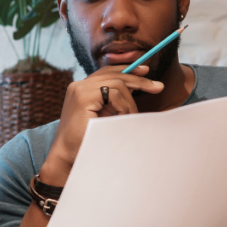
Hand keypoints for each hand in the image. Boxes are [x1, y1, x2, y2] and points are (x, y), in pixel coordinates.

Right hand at [38, 65, 164, 185]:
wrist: (69, 156)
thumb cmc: (87, 140)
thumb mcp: (103, 115)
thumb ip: (112, 101)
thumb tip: (134, 89)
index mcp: (81, 89)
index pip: (107, 72)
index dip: (127, 70)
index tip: (145, 72)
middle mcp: (78, 86)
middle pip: (114, 74)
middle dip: (138, 80)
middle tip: (158, 87)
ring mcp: (79, 90)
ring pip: (117, 83)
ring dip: (130, 102)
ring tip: (132, 117)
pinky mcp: (83, 97)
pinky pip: (114, 93)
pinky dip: (124, 106)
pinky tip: (123, 118)